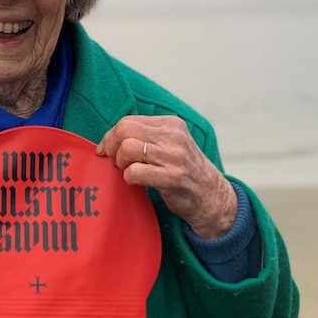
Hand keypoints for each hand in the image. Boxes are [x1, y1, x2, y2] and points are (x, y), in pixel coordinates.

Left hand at [96, 115, 236, 238]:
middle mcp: (173, 136)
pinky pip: (135, 172)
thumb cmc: (182, 169)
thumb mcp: (170, 144)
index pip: (127, 121)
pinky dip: (128, 178)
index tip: (107, 150)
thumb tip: (109, 139)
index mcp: (170, 124)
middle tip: (116, 162)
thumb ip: (145, 136)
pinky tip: (136, 182)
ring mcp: (174, 156)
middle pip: (124, 131)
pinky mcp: (173, 178)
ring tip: (128, 171)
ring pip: (127, 149)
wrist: (211, 195)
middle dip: (112, 147)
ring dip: (120, 163)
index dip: (111, 136)